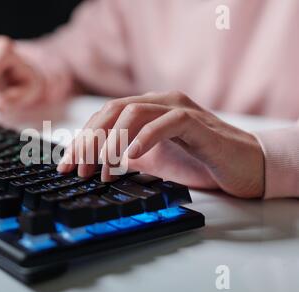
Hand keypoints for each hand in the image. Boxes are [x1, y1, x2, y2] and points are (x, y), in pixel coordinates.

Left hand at [57, 91, 264, 197]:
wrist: (243, 167)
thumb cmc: (198, 162)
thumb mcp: (151, 160)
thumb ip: (125, 156)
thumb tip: (91, 165)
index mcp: (147, 109)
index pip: (104, 116)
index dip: (82, 139)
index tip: (68, 165)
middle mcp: (160, 102)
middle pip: (112, 110)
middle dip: (90, 141)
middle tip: (80, 169)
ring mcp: (179, 108)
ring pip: (133, 112)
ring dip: (112, 143)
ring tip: (105, 170)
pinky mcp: (198, 123)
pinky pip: (167, 122)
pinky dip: (145, 137)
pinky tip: (133, 157)